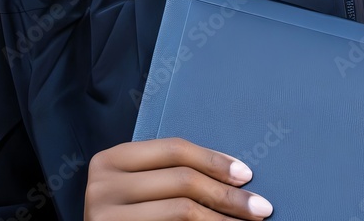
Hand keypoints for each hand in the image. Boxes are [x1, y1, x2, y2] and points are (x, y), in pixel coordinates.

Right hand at [84, 136, 273, 219]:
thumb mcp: (138, 185)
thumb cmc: (126, 214)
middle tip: (261, 207)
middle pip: (182, 180)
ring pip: (182, 211)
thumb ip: (168, 174)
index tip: (246, 173)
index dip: (214, 159)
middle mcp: (102, 186)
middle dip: (228, 195)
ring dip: (222, 219)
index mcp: (111, 159)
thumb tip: (235, 174)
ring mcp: (105, 217)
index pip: (174, 149)